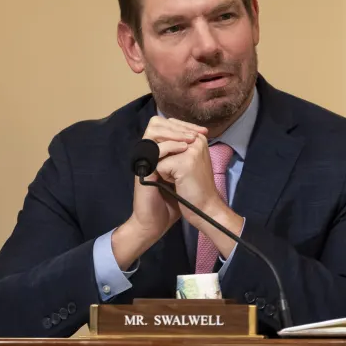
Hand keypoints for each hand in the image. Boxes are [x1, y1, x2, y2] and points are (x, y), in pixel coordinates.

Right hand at [111, 118, 206, 267]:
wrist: (157, 221)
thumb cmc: (172, 201)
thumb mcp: (185, 174)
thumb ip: (188, 156)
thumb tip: (201, 138)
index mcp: (158, 152)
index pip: (166, 126)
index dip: (183, 125)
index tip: (203, 131)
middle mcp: (149, 153)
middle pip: (156, 124)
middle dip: (178, 125)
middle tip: (195, 134)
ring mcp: (145, 160)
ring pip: (153, 131)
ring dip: (174, 132)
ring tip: (190, 139)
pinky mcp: (143, 169)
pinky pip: (153, 149)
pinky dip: (169, 145)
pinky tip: (184, 149)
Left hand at [154, 131, 243, 257]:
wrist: (203, 208)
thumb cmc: (193, 186)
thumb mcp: (185, 161)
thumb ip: (174, 146)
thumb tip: (153, 134)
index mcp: (198, 136)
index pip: (169, 126)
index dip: (161, 144)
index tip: (172, 161)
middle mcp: (197, 139)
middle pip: (161, 136)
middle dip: (161, 155)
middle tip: (177, 171)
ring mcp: (192, 150)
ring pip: (159, 151)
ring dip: (163, 166)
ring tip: (179, 177)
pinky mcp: (185, 162)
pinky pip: (160, 166)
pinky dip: (165, 178)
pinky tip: (179, 183)